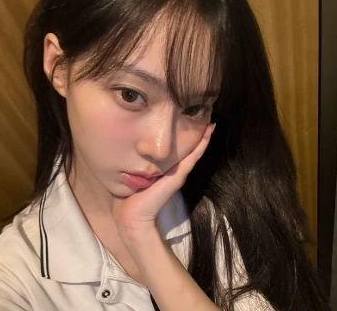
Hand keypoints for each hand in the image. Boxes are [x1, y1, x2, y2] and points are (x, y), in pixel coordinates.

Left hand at [113, 123, 215, 243]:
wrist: (131, 219)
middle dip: (196, 135)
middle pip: (188, 150)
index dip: (183, 138)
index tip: (187, 122)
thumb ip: (134, 165)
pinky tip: (209, 132)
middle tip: (206, 118)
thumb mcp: (131, 176)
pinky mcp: (178, 176)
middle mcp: (173, 171)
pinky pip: (193, 156)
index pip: (176, 151)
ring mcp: (178, 173)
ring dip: (203, 137)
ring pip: (194, 151)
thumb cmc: (128, 199)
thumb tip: (125, 151)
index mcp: (163, 171)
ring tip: (211, 123)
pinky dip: (202, 144)